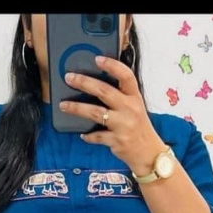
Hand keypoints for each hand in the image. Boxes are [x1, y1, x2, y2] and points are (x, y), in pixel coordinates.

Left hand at [59, 55, 161, 174]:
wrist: (149, 153)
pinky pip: (97, 136)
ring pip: (96, 112)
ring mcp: (123, 125)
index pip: (126, 76)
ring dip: (77, 108)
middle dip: (84, 82)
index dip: (112, 65)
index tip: (97, 59)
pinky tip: (82, 134)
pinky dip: (88, 136)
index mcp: (135, 97)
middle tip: (69, 78)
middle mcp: (130, 108)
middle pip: (104, 91)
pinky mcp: (117, 141)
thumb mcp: (135, 107)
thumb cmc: (139, 128)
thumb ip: (121, 96)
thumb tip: (97, 85)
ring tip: (63, 105)